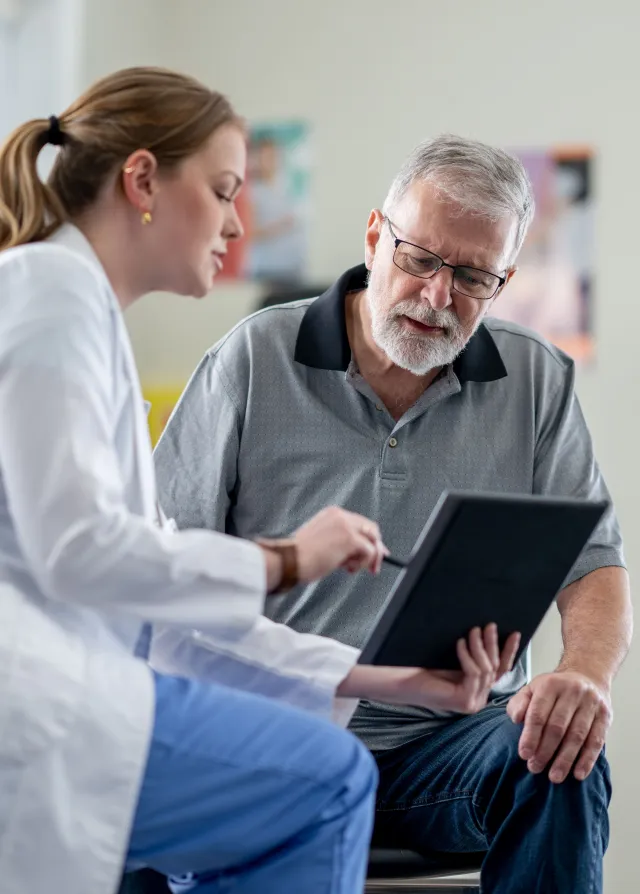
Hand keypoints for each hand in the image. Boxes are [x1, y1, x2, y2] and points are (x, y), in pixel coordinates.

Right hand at [293, 506, 387, 580]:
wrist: (288, 560)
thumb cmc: (299, 556)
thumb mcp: (322, 542)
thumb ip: (340, 542)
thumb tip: (359, 552)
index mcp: (333, 514)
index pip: (360, 524)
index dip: (370, 539)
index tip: (374, 553)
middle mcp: (341, 516)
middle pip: (372, 530)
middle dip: (376, 549)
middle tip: (373, 567)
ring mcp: (346, 526)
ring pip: (373, 541)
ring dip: (365, 559)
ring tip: (349, 568)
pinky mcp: (350, 539)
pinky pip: (370, 551)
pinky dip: (363, 563)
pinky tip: (347, 568)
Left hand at [340, 625, 519, 714]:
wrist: (402, 680)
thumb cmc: (424, 667)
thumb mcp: (456, 658)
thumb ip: (473, 654)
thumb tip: (488, 631)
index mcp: (477, 689)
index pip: (499, 669)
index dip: (508, 651)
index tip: (515, 633)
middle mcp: (478, 699)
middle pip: (495, 668)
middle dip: (493, 644)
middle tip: (489, 625)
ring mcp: (473, 703)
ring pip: (485, 669)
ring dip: (479, 647)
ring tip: (472, 630)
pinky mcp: (465, 702)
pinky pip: (473, 673)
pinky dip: (467, 656)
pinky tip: (459, 643)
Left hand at [507, 670, 612, 783]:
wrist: (587, 675)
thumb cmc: (554, 689)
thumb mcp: (532, 689)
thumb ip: (520, 703)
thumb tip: (516, 718)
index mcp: (550, 685)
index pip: (538, 713)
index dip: (530, 736)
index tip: (524, 754)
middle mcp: (572, 691)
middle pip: (557, 726)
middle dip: (545, 751)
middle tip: (535, 768)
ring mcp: (591, 703)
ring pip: (577, 736)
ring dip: (565, 759)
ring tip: (554, 776)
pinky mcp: (605, 716)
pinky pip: (596, 741)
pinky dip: (587, 760)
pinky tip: (578, 773)